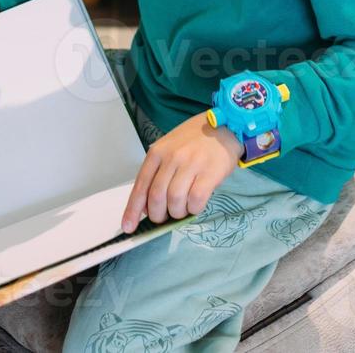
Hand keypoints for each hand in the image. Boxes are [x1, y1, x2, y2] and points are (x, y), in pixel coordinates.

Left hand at [120, 111, 243, 232]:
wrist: (226, 127)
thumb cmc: (195, 140)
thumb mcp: (169, 148)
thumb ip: (157, 172)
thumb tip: (147, 205)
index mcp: (157, 152)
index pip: (141, 185)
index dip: (133, 210)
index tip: (129, 227)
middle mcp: (172, 157)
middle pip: (156, 197)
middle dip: (158, 215)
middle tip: (164, 217)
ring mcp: (191, 164)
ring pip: (175, 201)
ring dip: (177, 213)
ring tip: (183, 209)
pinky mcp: (210, 173)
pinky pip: (196, 200)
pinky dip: (193, 209)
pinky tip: (195, 205)